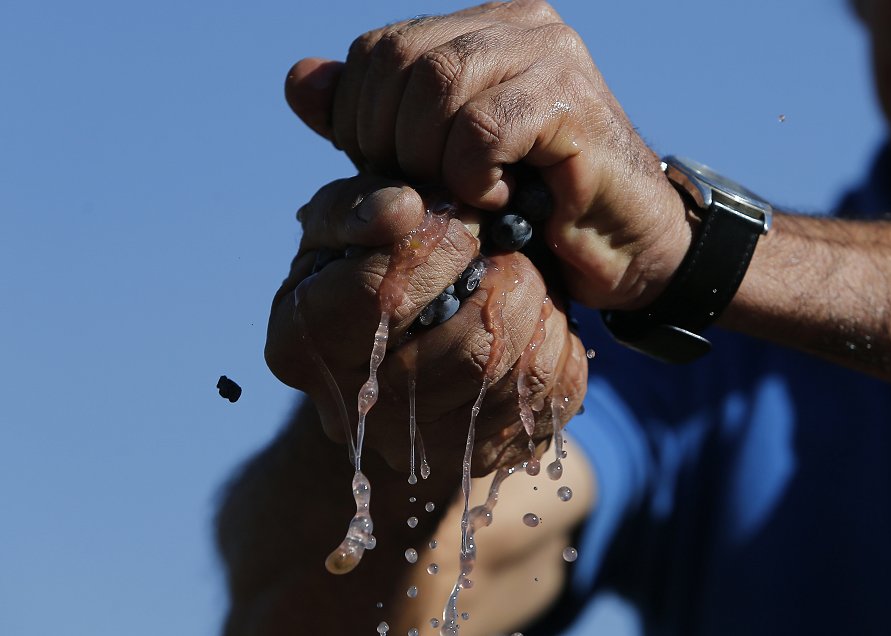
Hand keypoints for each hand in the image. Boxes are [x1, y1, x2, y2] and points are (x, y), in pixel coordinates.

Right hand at [265, 175, 587, 474]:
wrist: (389, 357)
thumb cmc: (359, 273)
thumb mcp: (337, 230)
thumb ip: (357, 208)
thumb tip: (404, 209)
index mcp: (304, 345)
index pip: (381, 295)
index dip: (439, 247)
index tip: (464, 222)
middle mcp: (363, 414)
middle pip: (469, 348)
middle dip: (505, 281)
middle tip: (506, 252)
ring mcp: (427, 448)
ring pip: (520, 374)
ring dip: (540, 309)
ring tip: (523, 280)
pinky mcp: (487, 456)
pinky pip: (554, 396)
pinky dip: (560, 346)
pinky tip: (537, 322)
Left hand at [284, 0, 692, 310]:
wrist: (626, 242)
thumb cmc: (537, 202)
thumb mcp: (438, 160)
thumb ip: (375, 119)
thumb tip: (301, 80)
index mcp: (482, 26)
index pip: (381, 47)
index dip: (363, 118)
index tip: (391, 175)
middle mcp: (518, 23)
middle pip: (402, 60)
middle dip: (391, 141)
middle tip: (423, 192)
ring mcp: (551, 55)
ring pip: (439, 86)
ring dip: (431, 159)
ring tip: (460, 197)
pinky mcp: (572, 102)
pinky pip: (483, 128)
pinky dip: (471, 175)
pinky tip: (496, 200)